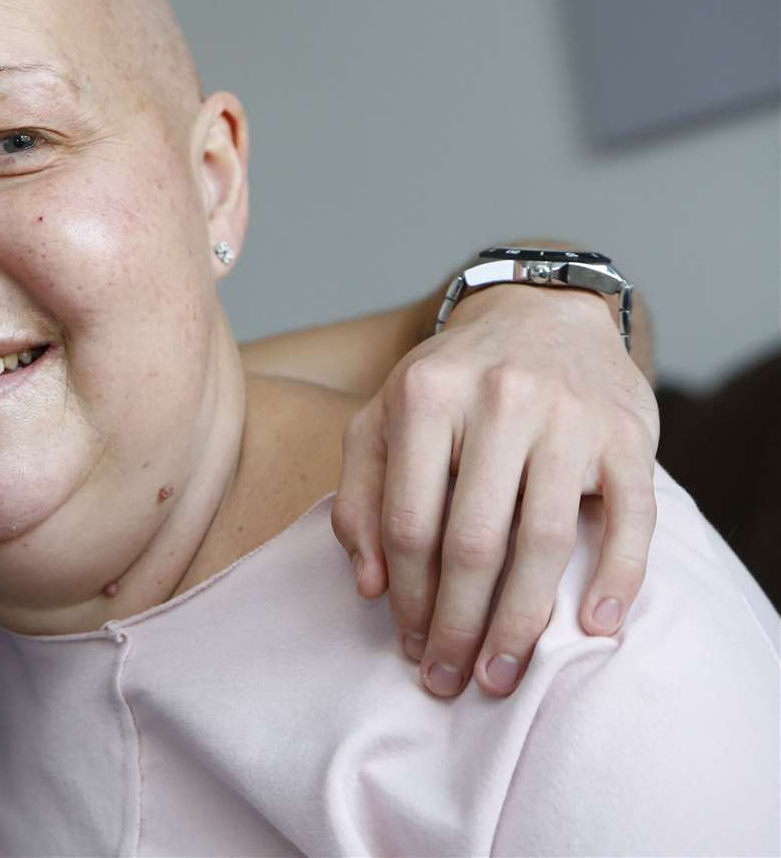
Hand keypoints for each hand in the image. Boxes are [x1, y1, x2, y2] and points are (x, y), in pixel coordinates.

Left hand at [333, 284, 658, 696]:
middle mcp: (498, 401)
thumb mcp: (383, 417)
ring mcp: (569, 417)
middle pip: (473, 542)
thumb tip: (368, 585)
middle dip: (459, 625)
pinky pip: (630, 518)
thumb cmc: (451, 381)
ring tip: (501, 673)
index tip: (410, 646)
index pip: (410, 522)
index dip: (408, 596)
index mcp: (425, 397)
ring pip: (543, 541)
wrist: (541, 312)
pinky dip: (616, 578)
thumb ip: (362, 494)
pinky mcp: (627, 433)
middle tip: (450, 680)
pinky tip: (594, 628)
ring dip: (520, 622)